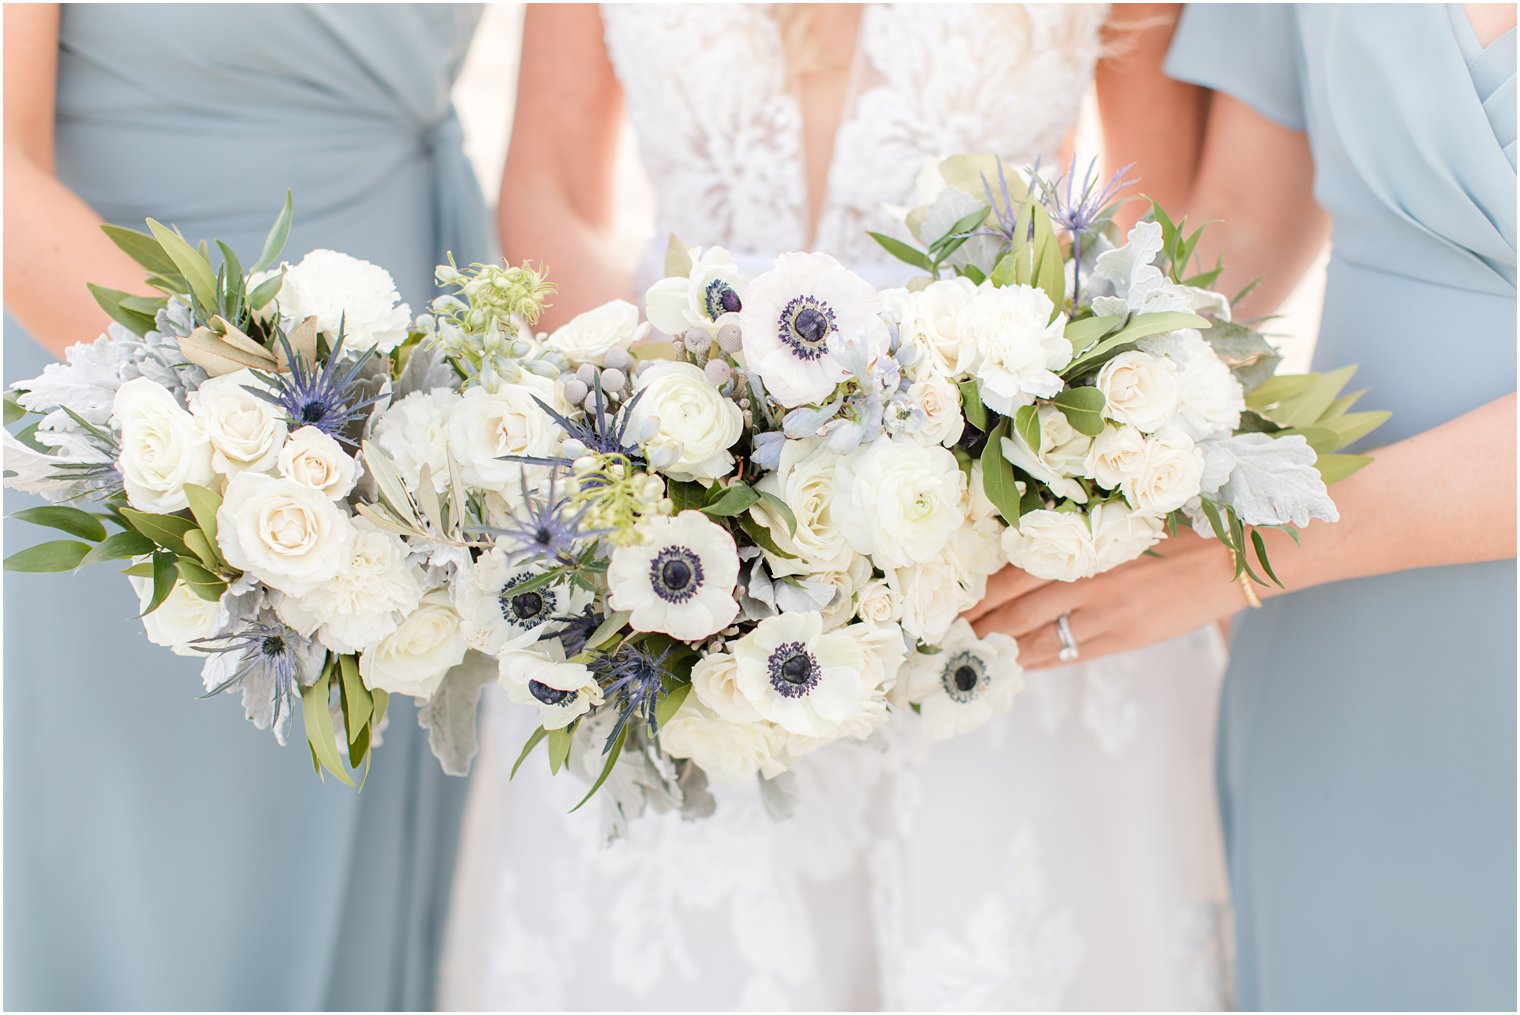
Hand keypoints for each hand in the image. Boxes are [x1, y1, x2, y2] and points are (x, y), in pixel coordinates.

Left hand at [965, 528, 1248, 668]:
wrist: (1245, 551)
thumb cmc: (1186, 520)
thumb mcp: (1123, 515)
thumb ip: (1076, 534)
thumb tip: (1025, 549)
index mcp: (1083, 540)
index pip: (1011, 571)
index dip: (976, 591)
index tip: (947, 602)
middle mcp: (1088, 578)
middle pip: (1013, 609)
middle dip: (975, 625)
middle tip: (942, 636)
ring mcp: (1107, 613)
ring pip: (1034, 637)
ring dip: (997, 648)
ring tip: (966, 655)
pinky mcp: (1126, 637)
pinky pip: (1069, 653)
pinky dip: (1036, 659)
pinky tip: (1015, 664)